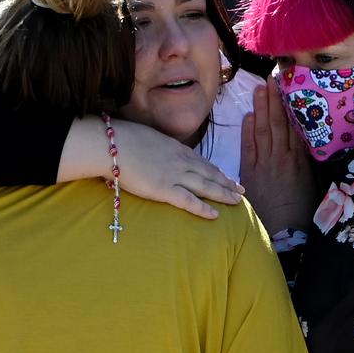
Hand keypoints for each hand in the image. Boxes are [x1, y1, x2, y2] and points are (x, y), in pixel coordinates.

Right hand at [59, 116, 243, 219]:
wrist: (112, 144)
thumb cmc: (123, 139)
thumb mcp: (147, 137)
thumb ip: (157, 147)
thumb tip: (154, 153)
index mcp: (176, 148)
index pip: (201, 161)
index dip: (216, 170)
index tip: (226, 176)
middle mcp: (181, 161)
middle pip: (210, 174)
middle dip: (227, 183)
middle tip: (241, 190)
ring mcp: (175, 175)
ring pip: (206, 186)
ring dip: (223, 194)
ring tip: (237, 201)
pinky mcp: (165, 190)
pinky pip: (189, 201)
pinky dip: (204, 208)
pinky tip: (216, 215)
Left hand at [240, 76, 315, 234]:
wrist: (285, 233)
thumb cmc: (302, 212)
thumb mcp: (313, 185)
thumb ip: (310, 163)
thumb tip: (314, 145)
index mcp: (301, 159)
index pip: (296, 126)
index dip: (292, 106)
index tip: (290, 87)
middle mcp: (284, 157)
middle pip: (279, 122)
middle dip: (275, 99)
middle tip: (273, 78)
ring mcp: (266, 164)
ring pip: (264, 130)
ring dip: (261, 108)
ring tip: (259, 89)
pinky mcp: (251, 173)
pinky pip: (249, 147)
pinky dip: (247, 131)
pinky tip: (247, 116)